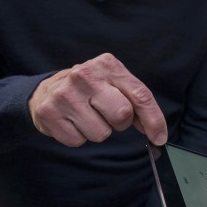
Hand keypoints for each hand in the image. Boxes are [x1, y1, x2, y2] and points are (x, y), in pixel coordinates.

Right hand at [29, 53, 167, 147]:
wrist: (46, 91)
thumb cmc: (89, 89)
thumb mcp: (113, 84)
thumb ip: (136, 101)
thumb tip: (156, 131)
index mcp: (107, 65)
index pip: (140, 94)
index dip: (153, 119)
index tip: (159, 137)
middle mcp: (85, 76)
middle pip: (122, 115)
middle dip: (120, 123)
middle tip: (107, 114)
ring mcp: (65, 94)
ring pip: (101, 133)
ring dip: (98, 131)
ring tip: (86, 116)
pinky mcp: (49, 113)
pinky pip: (78, 141)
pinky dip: (79, 137)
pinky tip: (72, 122)